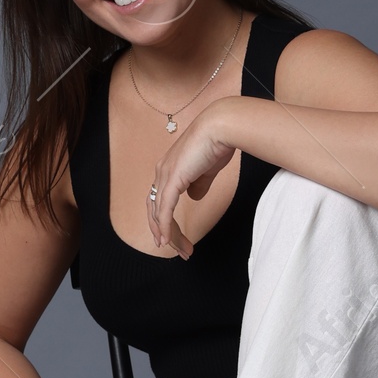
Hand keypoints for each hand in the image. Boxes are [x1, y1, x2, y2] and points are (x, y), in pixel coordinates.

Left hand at [147, 119, 238, 257]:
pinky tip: (168, 240)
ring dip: (169, 234)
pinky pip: (165, 209)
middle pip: (156, 210)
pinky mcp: (173, 179)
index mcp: (168, 168)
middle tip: (179, 250)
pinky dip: (165, 226)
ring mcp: (165, 175)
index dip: (165, 220)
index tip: (176, 238)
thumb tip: (194, 197)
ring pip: (159, 213)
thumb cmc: (218, 142)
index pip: (161, 200)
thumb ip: (198, 184)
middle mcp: (162, 172)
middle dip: (165, 232)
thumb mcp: (207, 169)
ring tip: (181, 250)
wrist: (221, 127)